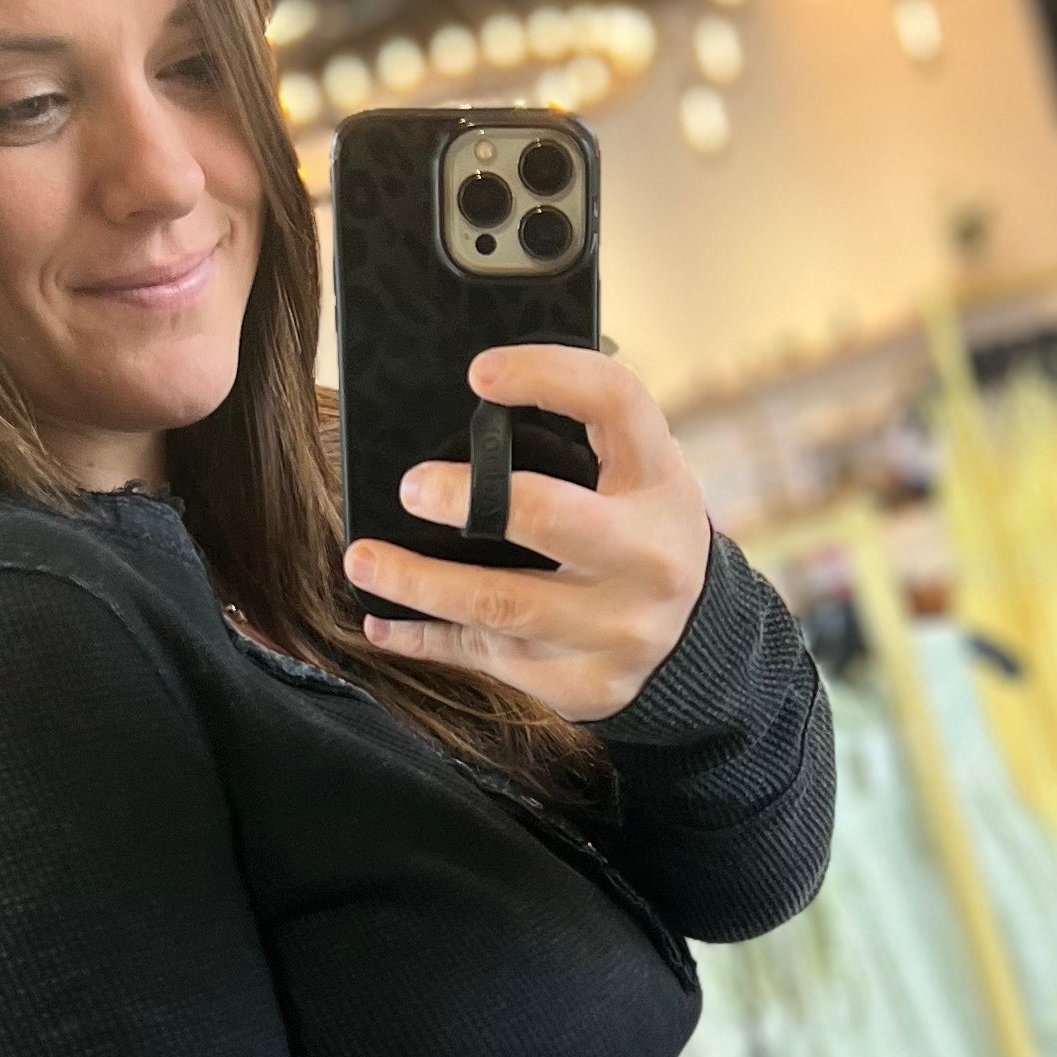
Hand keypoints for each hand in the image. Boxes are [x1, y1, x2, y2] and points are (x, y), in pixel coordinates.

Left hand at [342, 344, 711, 721]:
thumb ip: (583, 441)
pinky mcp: (584, 684)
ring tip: (361, 559)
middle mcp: (646, 556)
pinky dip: (426, 640)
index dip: (549, 374)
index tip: (480, 372)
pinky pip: (488, 661)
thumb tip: (479, 401)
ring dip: (418, 582)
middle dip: (470, 500)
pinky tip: (382, 623)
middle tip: (410, 488)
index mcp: (659, 481)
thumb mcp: (641, 480)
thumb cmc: (641, 536)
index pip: (614, 403)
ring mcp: (616, 629)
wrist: (694, 647)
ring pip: (499, 605)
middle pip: (548, 517)